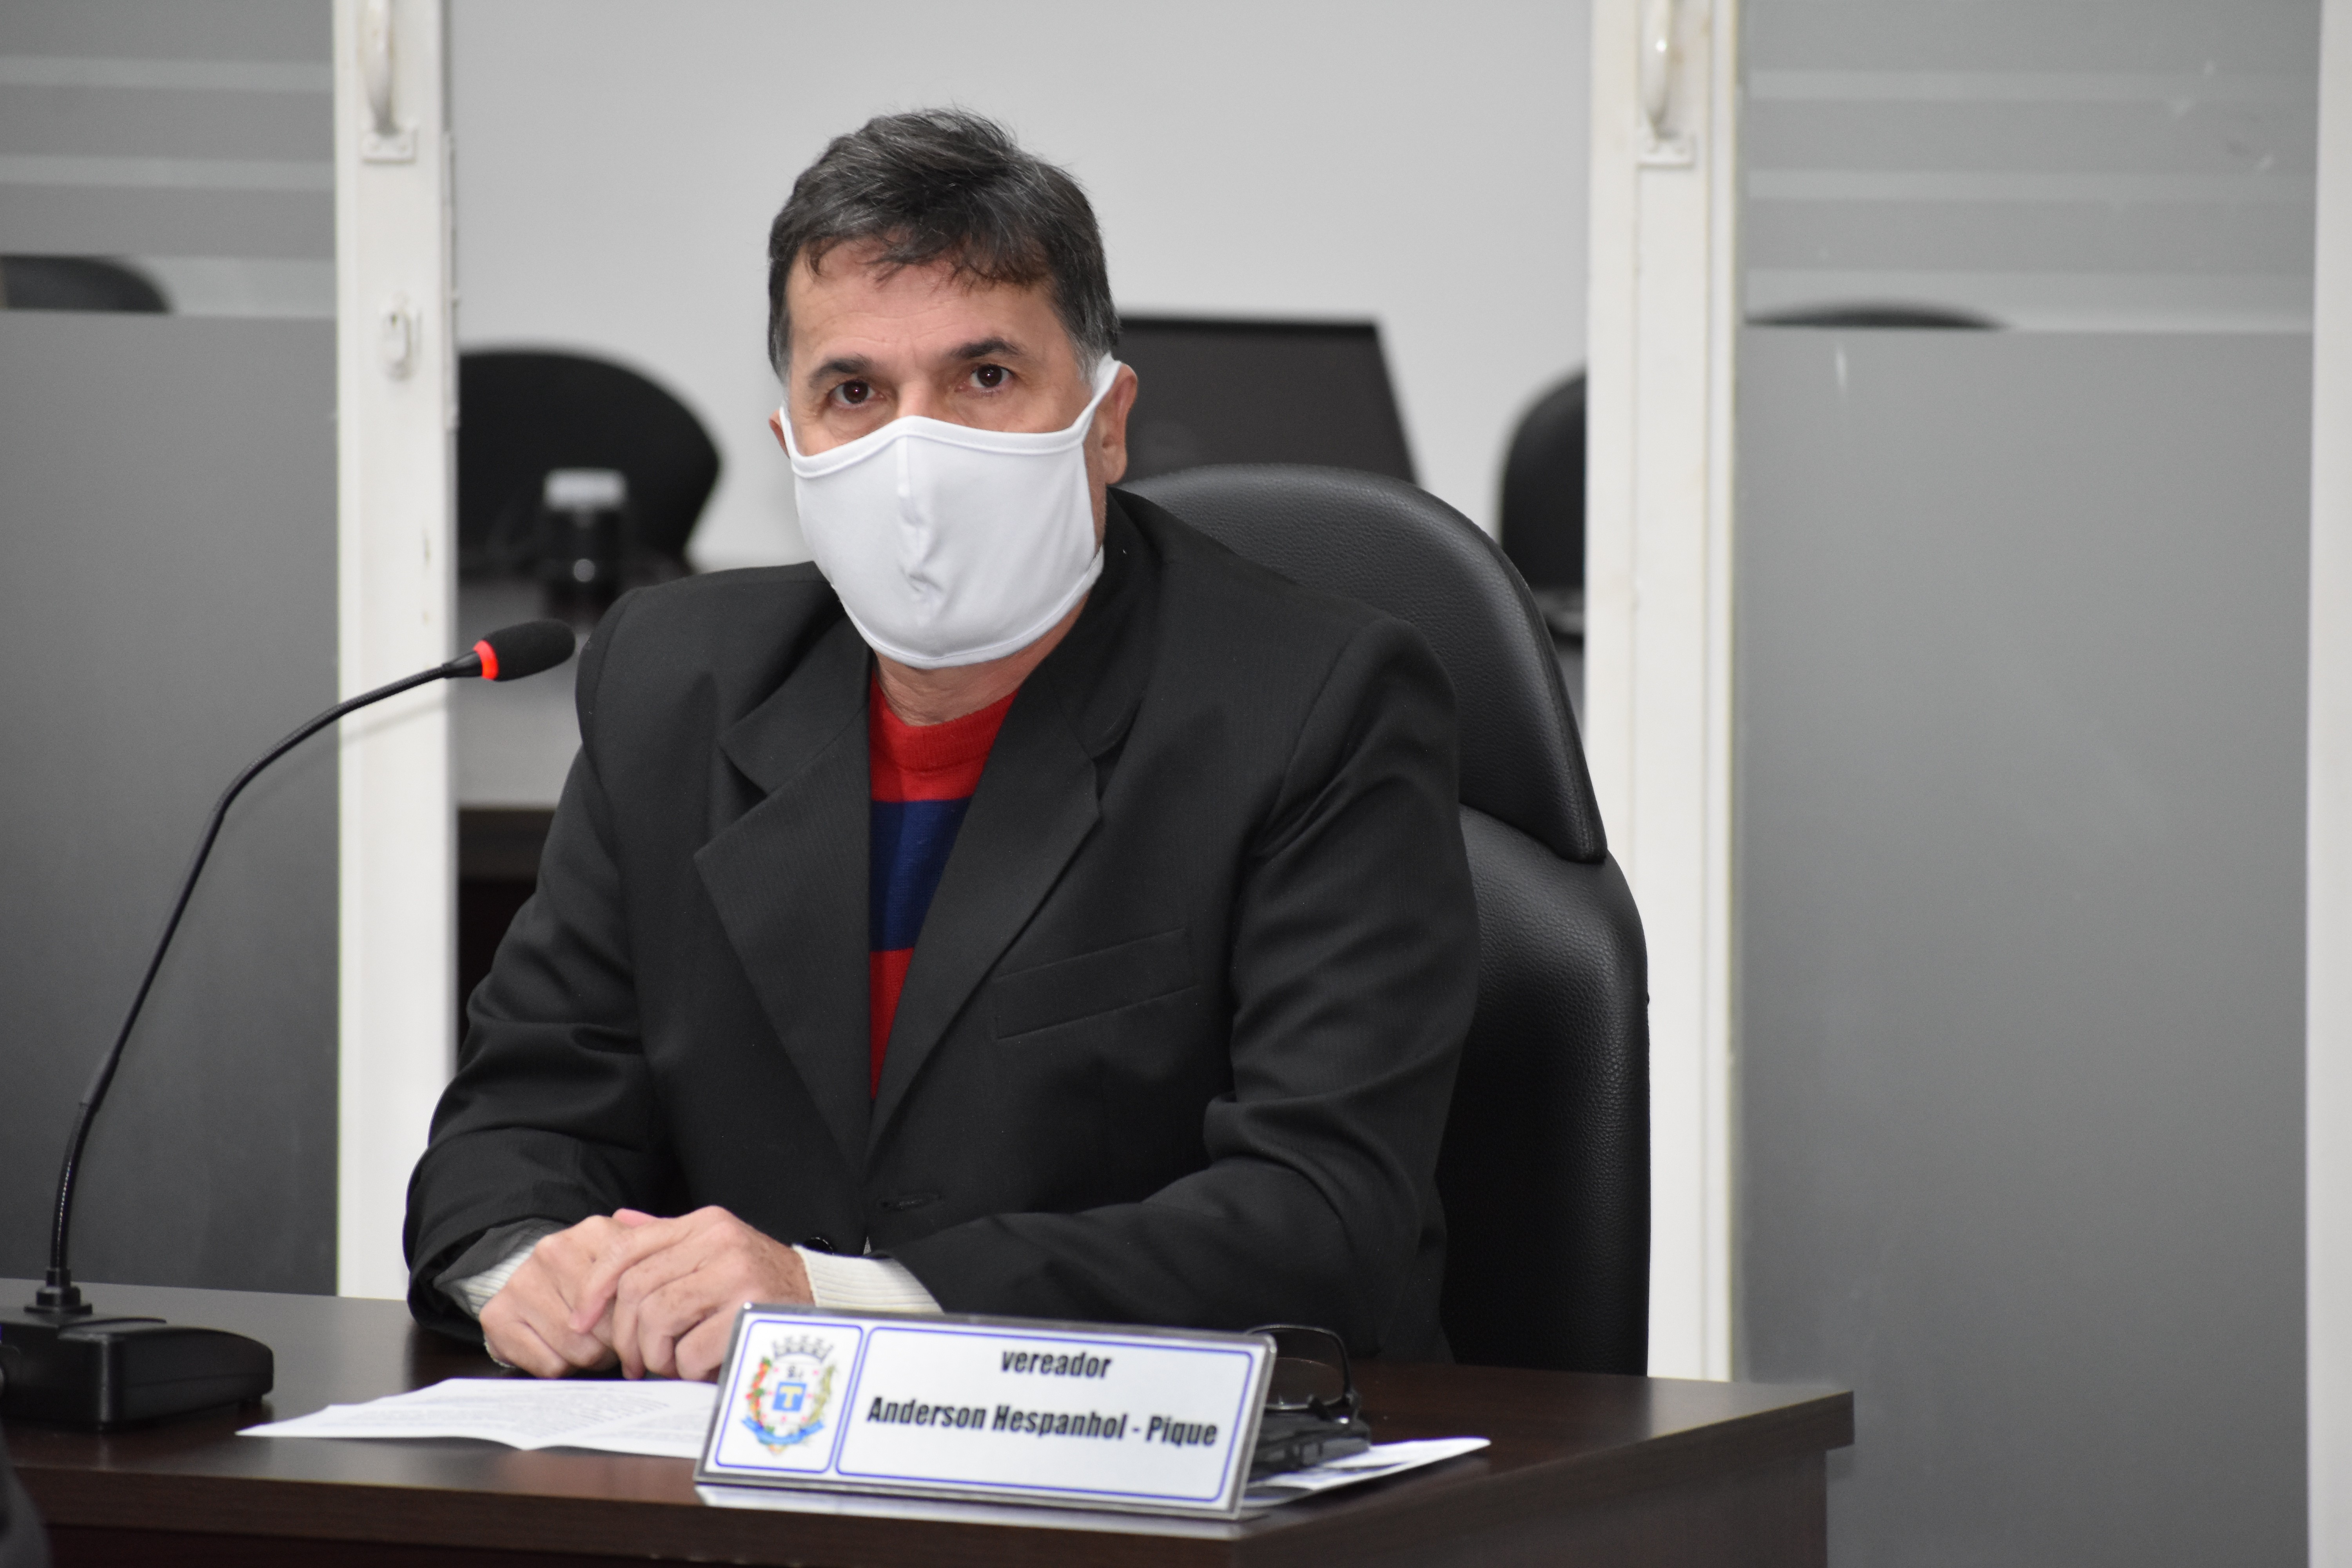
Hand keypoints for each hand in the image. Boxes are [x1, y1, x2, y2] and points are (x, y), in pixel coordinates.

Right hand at [478, 1214, 652, 1377]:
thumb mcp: (627, 1260)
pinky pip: (549, 1365)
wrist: (530, 1282)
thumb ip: (656, 1261)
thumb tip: (676, 1278)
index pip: (632, 1290)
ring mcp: (522, 1282)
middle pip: (607, 1323)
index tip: (643, 1329)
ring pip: (579, 1348)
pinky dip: (562, 1368)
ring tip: (591, 1345)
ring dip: (591, 1358)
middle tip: (615, 1341)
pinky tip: (562, 1350)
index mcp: (593, 1232)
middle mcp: (554, 1251)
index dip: (640, 1319)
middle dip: (617, 1342)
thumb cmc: (589, 1278)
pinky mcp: (497, 1315)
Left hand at [568, 1206, 811, 1381]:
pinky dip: (687, 1369)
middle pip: (637, 1290)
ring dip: (656, 1355)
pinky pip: (689, 1352)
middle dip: (626, 1335)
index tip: (581, 1318)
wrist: (821, 1301)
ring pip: (658, 1319)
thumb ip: (668, 1236)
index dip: (595, 1286)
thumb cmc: (761, 1282)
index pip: (628, 1246)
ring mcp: (736, 1275)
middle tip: (635, 1359)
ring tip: (670, 1363)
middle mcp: (719, 1242)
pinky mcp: (749, 1313)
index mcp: (705, 1224)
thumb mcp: (716, 1247)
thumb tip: (621, 1221)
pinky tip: (702, 1366)